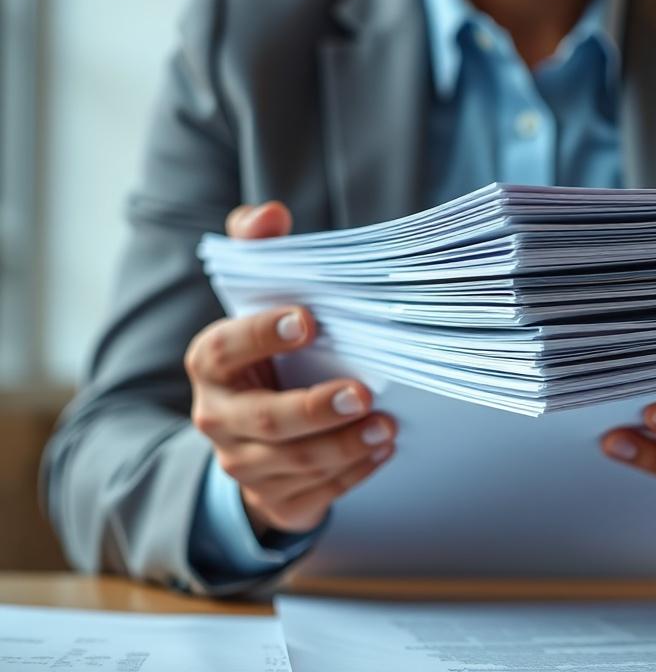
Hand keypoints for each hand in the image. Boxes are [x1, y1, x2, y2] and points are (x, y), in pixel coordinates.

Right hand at [186, 202, 396, 534]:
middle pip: (263, 419)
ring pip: (294, 463)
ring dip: (344, 446)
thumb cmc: (266, 354)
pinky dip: (353, 473)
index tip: (308, 319)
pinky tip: (382, 450)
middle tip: (362, 393)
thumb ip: (259, 250)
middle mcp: (219, 416)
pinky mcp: (276, 498)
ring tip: (387, 426)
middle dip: (314, 408)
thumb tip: (269, 213)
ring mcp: (244, 463)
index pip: (224, 348)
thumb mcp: (257, 300)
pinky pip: (316, 493)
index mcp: (211, 363)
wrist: (256, 436)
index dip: (261, 334)